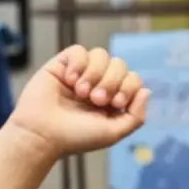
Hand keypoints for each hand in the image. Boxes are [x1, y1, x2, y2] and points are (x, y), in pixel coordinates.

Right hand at [9, 45, 149, 157]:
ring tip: (80, 92)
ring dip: (94, 74)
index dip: (128, 87)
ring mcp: (81, 74)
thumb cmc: (75, 137)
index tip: (115, 104)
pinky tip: (69, 80)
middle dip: (111, 82)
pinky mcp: (63, 64)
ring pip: (101, 55)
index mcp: (112, 101)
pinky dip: (78, 64)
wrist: (42, 134)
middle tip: (96, 100)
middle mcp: (98, 85)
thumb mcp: (113, 133)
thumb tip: (146, 90)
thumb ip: (135, 116)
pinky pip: (79, 50)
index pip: (133, 80)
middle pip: (119, 64)